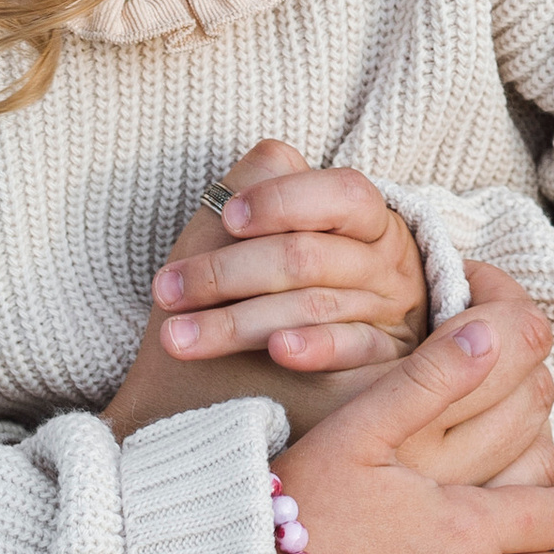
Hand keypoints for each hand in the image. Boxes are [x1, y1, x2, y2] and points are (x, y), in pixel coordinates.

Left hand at [104, 142, 428, 442]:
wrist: (271, 381)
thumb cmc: (263, 287)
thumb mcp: (268, 232)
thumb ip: (269, 189)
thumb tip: (261, 172)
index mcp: (364, 217)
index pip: (340, 193)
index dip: (284, 200)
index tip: (228, 219)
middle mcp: (384, 261)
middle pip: (308, 256)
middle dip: (226, 272)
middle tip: (166, 291)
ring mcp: (386, 312)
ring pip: (314, 305)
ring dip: (238, 322)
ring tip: (180, 337)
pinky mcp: (384, 362)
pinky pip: (353, 348)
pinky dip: (315, 346)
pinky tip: (278, 351)